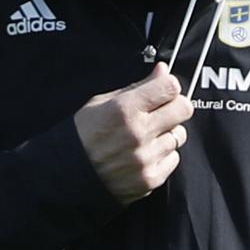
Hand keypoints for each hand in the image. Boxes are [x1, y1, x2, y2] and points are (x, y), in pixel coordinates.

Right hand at [73, 63, 192, 203]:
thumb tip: (163, 71)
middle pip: (184, 109)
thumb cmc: (82, 136)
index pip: (170, 87)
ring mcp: (146, 158)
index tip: (164, 90)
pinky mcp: (150, 178)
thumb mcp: (102, 102)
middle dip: (176, 107)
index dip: (169, 86)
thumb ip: (137, 87)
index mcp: (124, 109)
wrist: (66, 175)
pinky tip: (144, 155)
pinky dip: (163, 155)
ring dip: (167, 134)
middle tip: (162, 112)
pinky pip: (174, 158)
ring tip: (146, 137)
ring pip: (179, 135)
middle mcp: (138, 133)